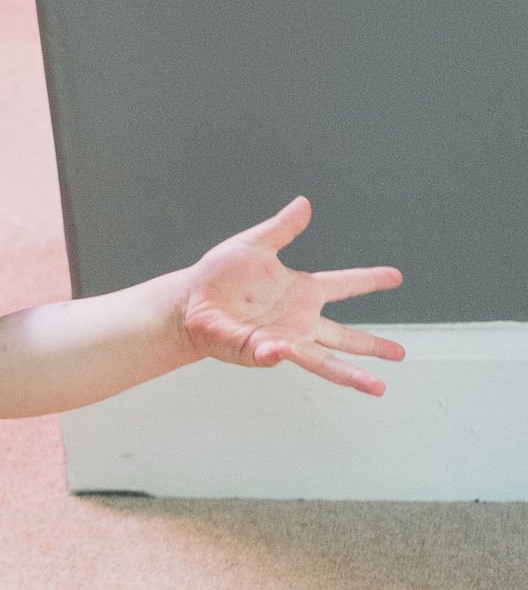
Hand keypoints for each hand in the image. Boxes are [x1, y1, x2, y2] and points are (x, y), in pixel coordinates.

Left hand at [178, 198, 404, 396]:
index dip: (369, 280)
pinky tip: (282, 348)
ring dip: (350, 374)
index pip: (343, 285)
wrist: (189, 302)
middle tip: (401, 353)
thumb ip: (282, 227)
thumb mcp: (254, 244)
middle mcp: (299, 320)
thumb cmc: (219, 276)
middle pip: (344, 336)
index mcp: (301, 291)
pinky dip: (277, 353)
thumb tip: (304, 203)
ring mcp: (283, 340)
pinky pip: (273, 354)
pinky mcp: (260, 352)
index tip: (396, 276)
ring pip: (324, 361)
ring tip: (377, 386)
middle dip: (372, 346)